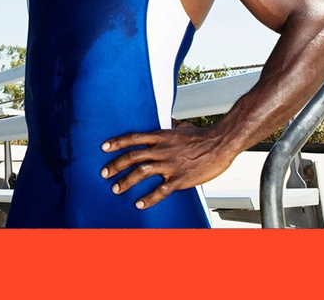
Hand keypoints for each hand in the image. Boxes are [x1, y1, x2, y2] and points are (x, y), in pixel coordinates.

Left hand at [99, 121, 236, 209]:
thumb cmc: (202, 136)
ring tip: (116, 189)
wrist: (219, 145)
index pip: (133, 138)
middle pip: (132, 156)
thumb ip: (171, 125)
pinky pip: (160, 190)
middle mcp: (161, 150)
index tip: (104, 147)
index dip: (117, 142)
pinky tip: (139, 203)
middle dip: (116, 165)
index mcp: (161, 136)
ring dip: (126, 181)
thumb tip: (168, 120)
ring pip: (142, 173)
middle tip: (104, 173)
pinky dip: (149, 198)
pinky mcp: (179, 179)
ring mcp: (170, 165)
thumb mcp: (182, 127)